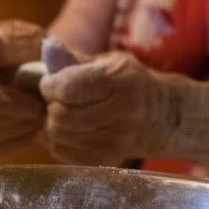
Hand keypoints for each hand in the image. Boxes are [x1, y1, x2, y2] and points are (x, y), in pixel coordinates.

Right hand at [0, 20, 45, 157]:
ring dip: (20, 127)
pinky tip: (30, 120)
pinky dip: (20, 138)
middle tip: (42, 106)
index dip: (6, 101)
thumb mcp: (29, 38)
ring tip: (38, 110)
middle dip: (15, 116)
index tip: (35, 100)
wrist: (33, 67)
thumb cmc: (32, 49)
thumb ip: (11, 41)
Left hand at [39, 43, 172, 165]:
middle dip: (51, 104)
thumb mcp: (110, 63)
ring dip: (53, 122)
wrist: (161, 117)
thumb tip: (47, 50)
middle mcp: (122, 112)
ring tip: (63, 112)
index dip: (50, 85)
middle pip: (62, 114)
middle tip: (56, 99)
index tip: (50, 82)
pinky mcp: (108, 159)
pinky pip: (63, 151)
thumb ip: (77, 59)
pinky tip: (70, 129)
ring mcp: (116, 140)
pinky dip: (59, 139)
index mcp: (121, 81)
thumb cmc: (128, 84)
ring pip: (59, 134)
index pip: (68, 88)